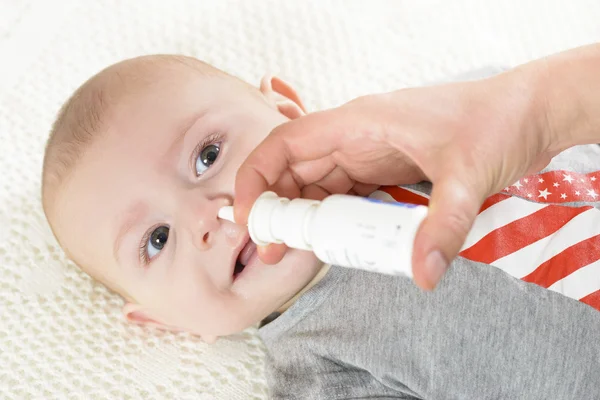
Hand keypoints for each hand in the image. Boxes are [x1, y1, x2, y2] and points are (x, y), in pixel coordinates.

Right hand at [234, 66, 557, 289]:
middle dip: (277, 209)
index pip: (285, 144)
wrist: (526, 115)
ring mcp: (368, 152)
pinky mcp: (382, 168)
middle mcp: (354, 135)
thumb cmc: (494, 124)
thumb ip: (444, 223)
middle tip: (274, 251)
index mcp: (358, 122)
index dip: (257, 178)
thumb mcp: (469, 174)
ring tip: (299, 252)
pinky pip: (343, 193)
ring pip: (315, 183)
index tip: (250, 218)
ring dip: (303, 216)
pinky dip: (331, 216)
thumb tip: (421, 274)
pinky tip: (334, 240)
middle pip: (293, 169)